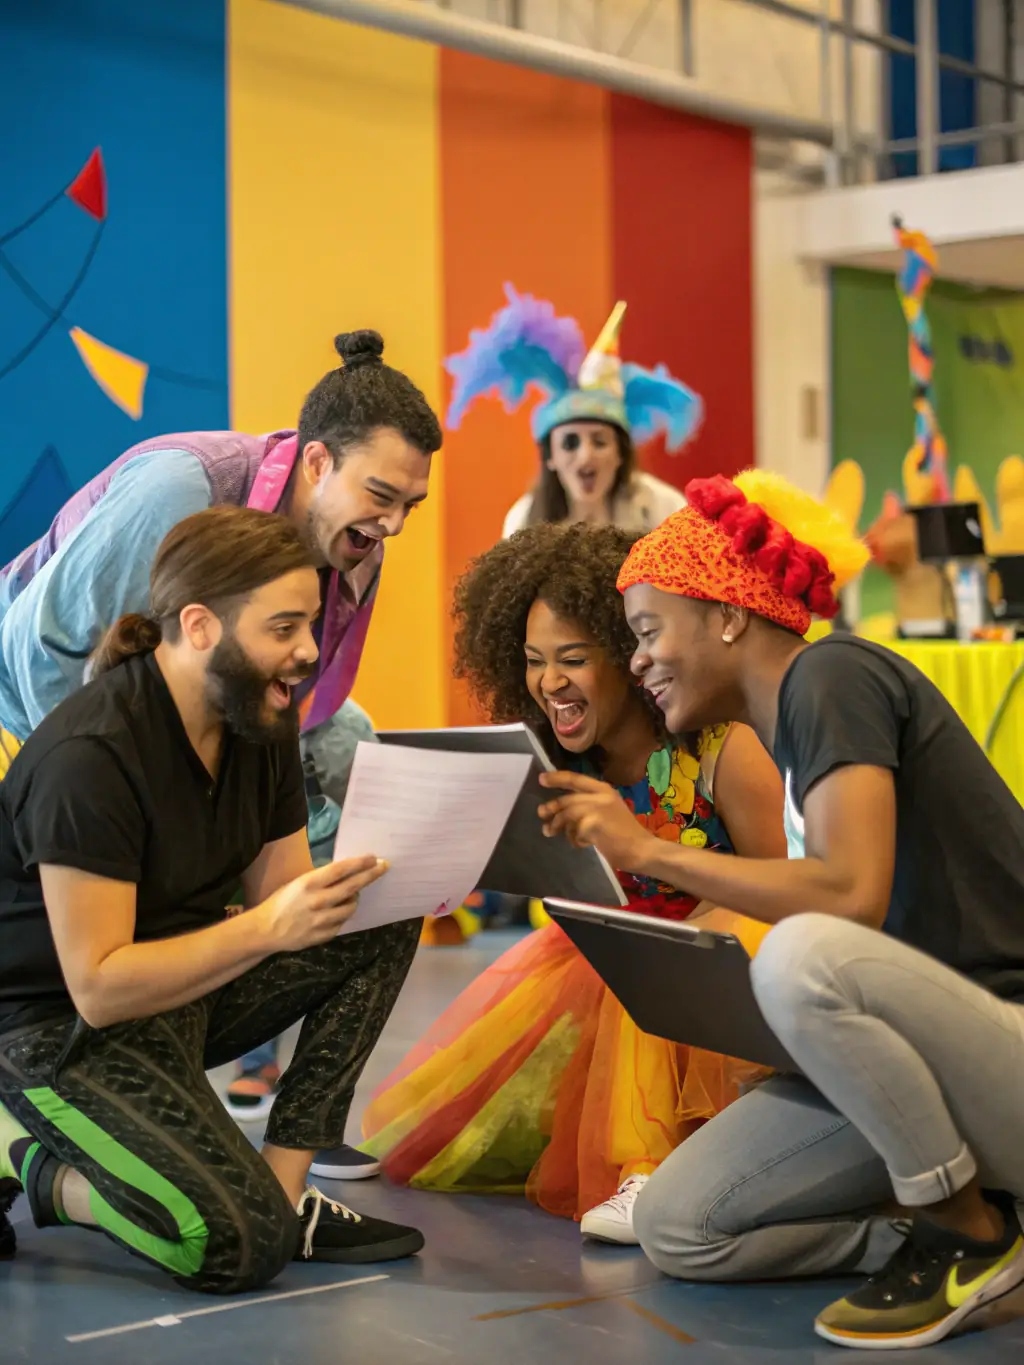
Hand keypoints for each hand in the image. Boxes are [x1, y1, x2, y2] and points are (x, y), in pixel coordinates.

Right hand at [257, 856, 387, 950]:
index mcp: (309, 884)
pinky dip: (342, 916)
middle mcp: (318, 901)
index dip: (360, 863)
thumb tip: (347, 872)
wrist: (264, 930)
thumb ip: (321, 879)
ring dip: (355, 899)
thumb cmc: (281, 901)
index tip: (374, 858)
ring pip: (351, 907)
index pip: (341, 870)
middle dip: (370, 875)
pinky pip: (341, 923)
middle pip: (352, 887)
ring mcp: (321, 921)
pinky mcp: (323, 936)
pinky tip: (336, 912)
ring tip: (351, 896)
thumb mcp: (298, 883)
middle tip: (384, 867)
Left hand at [537, 771, 653, 871]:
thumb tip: (560, 812)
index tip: (541, 778)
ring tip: (549, 832)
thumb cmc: (626, 834)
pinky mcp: (593, 824)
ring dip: (557, 824)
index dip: (557, 778)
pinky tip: (581, 844)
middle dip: (552, 806)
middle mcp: (601, 796)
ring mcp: (597, 809)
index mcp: (605, 790)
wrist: (643, 849)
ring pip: (567, 814)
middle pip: (567, 798)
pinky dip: (574, 839)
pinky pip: (573, 831)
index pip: (576, 778)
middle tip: (541, 812)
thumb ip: (588, 807)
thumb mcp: (608, 812)